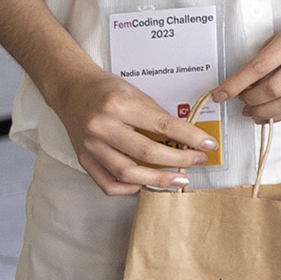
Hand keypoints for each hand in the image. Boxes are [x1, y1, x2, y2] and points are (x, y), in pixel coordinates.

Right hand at [55, 66, 210, 196]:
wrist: (72, 91)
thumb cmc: (107, 91)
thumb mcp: (137, 95)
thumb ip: (158, 117)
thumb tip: (187, 139)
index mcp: (119, 106)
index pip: (162, 125)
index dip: (190, 137)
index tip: (208, 144)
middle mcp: (102, 128)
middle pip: (146, 153)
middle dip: (178, 160)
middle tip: (196, 162)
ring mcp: (90, 146)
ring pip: (127, 173)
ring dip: (157, 181)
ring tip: (178, 180)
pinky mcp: (84, 160)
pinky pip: (108, 184)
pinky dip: (129, 188)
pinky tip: (145, 183)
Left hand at [213, 2, 280, 123]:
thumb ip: (270, 53)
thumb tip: (247, 80)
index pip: (259, 66)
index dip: (236, 84)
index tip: (221, 93)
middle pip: (273, 89)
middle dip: (250, 101)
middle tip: (240, 101)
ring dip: (264, 112)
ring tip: (252, 112)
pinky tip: (272, 114)